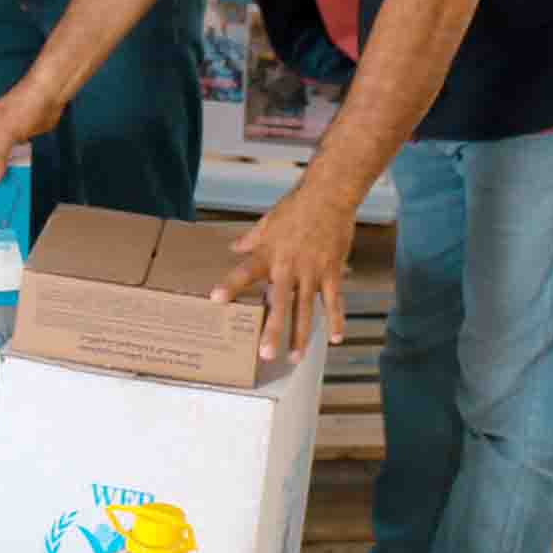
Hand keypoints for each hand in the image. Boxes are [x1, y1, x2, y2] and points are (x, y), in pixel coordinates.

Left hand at [212, 182, 353, 362]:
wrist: (329, 195)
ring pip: (306, 309)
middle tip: (266, 353)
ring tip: (295, 357)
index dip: (231, 286)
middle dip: (273, 330)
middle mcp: (289, 266)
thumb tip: (234, 248)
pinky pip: (334, 301)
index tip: (216, 300)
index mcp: (269, 253)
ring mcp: (312, 272)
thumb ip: (252, 239)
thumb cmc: (296, 206)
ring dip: (301, 335)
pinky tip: (334, 339)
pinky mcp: (332, 272)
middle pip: (279, 303)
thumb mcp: (268, 221)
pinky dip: (336, 320)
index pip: (246, 272)